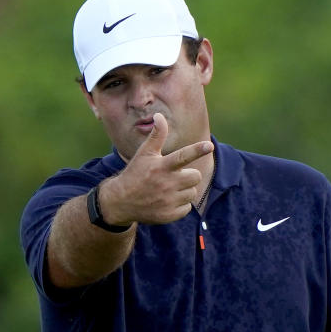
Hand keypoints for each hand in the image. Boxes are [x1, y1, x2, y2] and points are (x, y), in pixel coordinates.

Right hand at [99, 113, 213, 224]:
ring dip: (185, 190)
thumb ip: (156, 136)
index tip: (209, 145)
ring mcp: (168, 201)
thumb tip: (159, 116)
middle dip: (189, 175)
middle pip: (195, 176)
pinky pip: (187, 208)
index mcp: (161, 166)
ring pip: (192, 192)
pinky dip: (180, 205)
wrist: (121, 201)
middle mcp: (166, 183)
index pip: (182, 156)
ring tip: (169, 189)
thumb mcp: (144, 153)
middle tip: (175, 176)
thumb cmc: (136, 173)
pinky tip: (167, 201)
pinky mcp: (169, 215)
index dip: (197, 150)